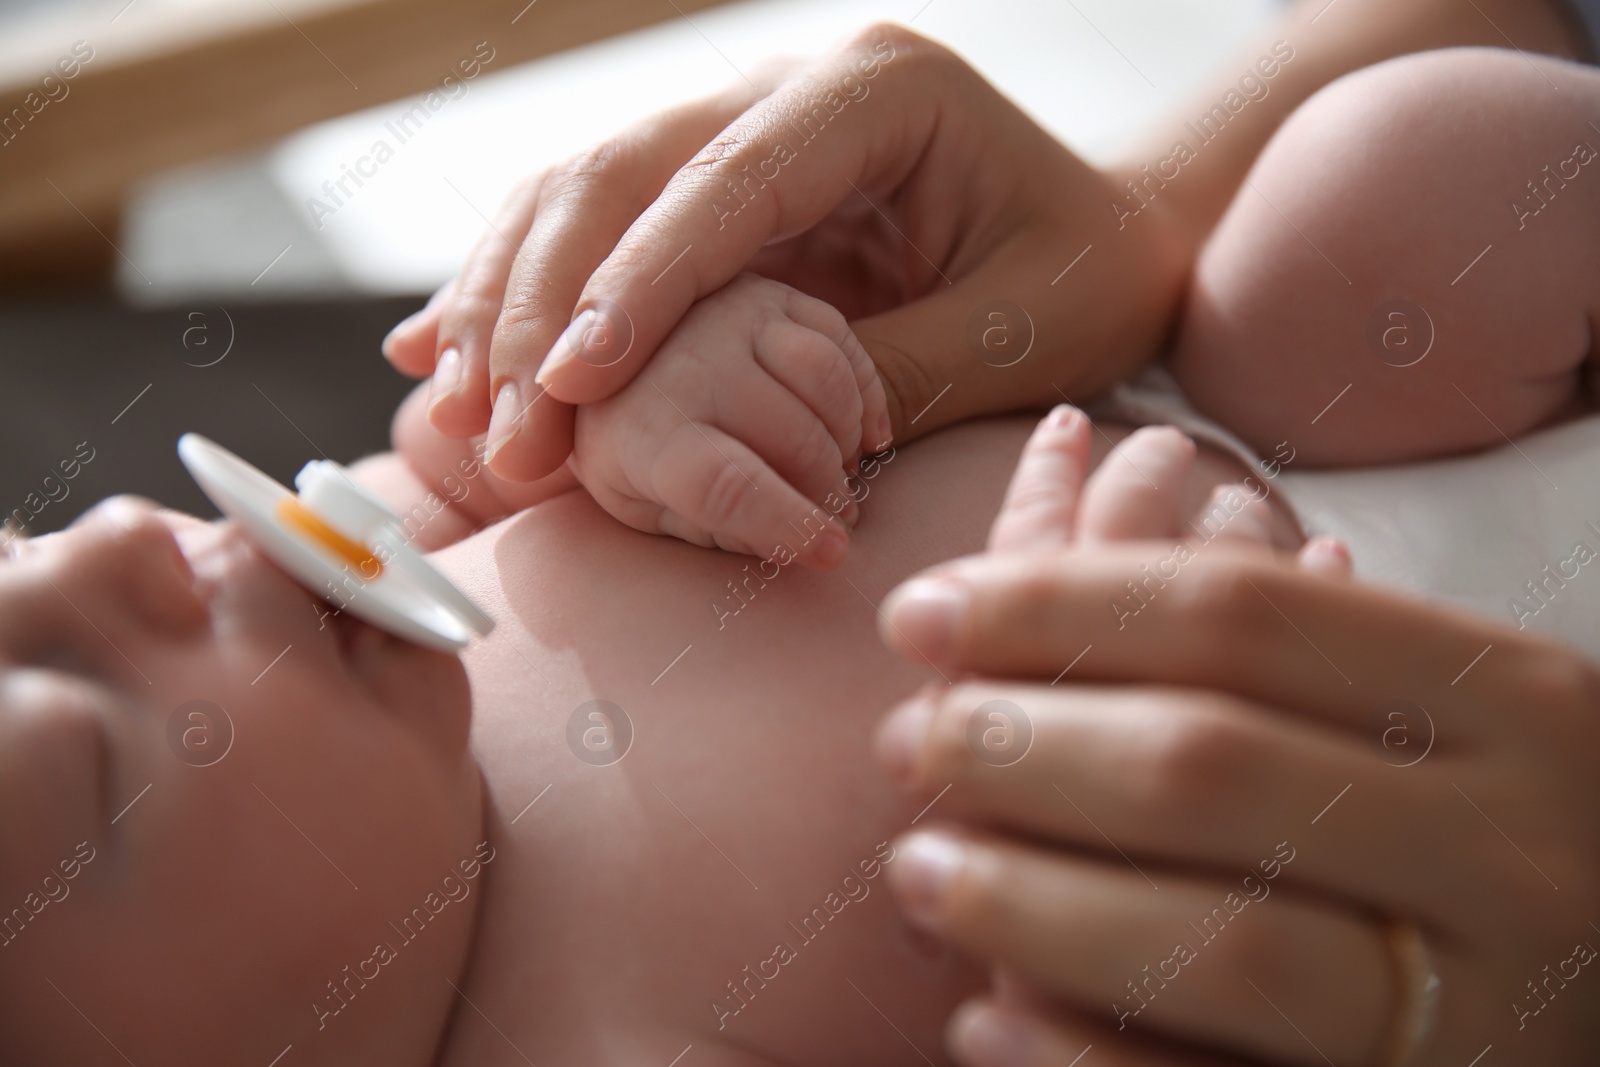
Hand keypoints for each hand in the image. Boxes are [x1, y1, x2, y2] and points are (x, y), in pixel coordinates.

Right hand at [383, 24, 1190, 481]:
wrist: (1106, 235)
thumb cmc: (1090, 277)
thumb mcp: (1023, 333)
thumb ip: (887, 374)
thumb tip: (732, 430)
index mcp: (877, 90)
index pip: (728, 181)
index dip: (638, 279)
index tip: (570, 378)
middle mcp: (792, 87)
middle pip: (626, 168)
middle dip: (548, 300)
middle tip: (499, 424)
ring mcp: (745, 125)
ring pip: (586, 188)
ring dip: (508, 295)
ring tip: (449, 402)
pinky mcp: (718, 185)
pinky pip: (600, 227)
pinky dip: (525, 290)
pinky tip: (444, 349)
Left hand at [570, 273, 885, 565]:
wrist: (603, 366)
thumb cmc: (632, 457)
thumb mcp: (647, 508)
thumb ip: (716, 529)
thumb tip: (802, 541)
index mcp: (639, 431)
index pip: (722, 484)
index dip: (787, 522)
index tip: (833, 552)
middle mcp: (681, 360)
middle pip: (791, 436)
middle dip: (829, 491)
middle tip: (837, 517)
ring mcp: (726, 316)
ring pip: (824, 378)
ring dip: (847, 439)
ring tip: (840, 472)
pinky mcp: (767, 294)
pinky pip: (840, 340)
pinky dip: (865, 394)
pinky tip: (862, 435)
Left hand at [868, 413, 1599, 1064]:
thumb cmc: (1492, 828)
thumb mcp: (1435, 706)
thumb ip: (1286, 625)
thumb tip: (1061, 468)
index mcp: (1510, 702)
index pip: (1237, 615)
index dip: (1049, 603)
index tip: (919, 609)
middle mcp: (1514, 845)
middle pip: (1209, 766)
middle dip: (1021, 749)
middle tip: (903, 742)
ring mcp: (1486, 1001)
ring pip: (1226, 941)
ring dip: (1032, 902)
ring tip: (919, 868)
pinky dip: (1083, 1055)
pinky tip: (981, 1021)